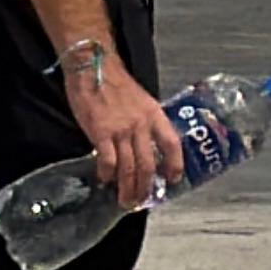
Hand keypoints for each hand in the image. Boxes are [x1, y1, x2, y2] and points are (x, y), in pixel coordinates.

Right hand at [65, 59, 183, 208]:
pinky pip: (107, 160)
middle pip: (148, 163)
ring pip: (129, 167)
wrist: (95, 68)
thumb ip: (147, 121)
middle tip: (142, 201)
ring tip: (125, 200)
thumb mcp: (142, 100)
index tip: (173, 179)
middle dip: (146, 186)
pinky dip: (107, 174)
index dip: (175, 164)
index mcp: (155, 115)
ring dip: (127, 187)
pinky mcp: (100, 132)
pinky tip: (105, 180)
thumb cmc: (116, 84)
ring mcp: (121, 130)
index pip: (172, 144)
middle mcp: (142, 125)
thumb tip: (148, 142)